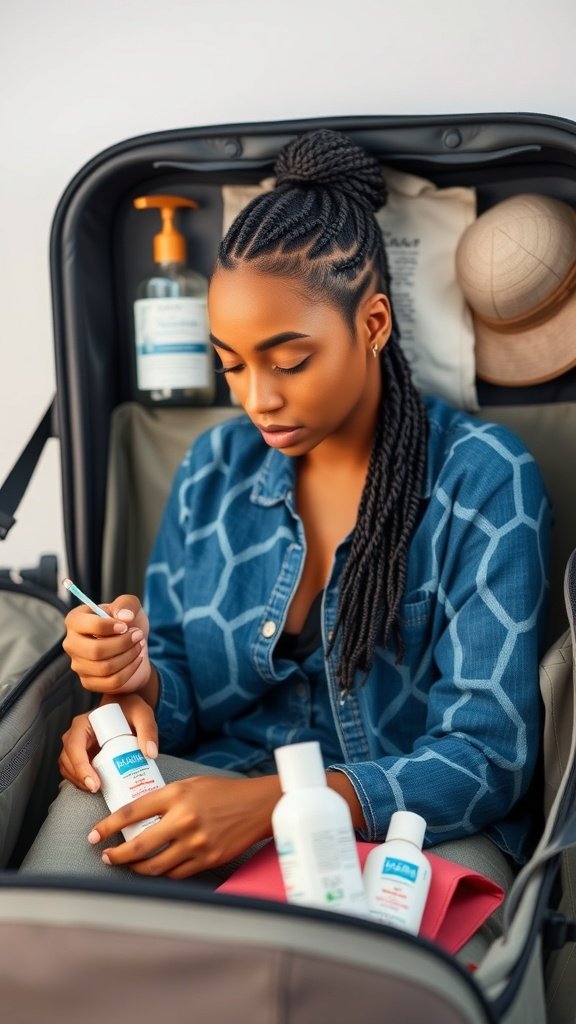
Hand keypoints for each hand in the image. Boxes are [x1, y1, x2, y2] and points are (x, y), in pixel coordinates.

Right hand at [59, 694, 158, 792]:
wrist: (128, 710)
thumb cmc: (132, 709)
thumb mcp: (142, 714)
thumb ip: (148, 730)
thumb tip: (150, 753)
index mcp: (84, 722)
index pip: (74, 746)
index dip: (81, 767)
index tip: (95, 784)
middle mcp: (75, 734)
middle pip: (68, 760)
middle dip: (80, 778)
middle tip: (98, 790)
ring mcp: (76, 747)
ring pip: (68, 768)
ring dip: (80, 782)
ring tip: (100, 790)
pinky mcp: (81, 756)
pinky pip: (74, 773)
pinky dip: (82, 782)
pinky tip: (99, 788)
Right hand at [62, 594, 151, 694]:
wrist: (135, 647)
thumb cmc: (128, 624)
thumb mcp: (131, 607)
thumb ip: (127, 604)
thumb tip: (124, 617)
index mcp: (75, 620)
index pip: (81, 624)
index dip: (106, 626)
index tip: (125, 626)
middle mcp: (71, 643)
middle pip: (95, 651)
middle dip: (122, 643)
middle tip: (138, 635)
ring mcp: (78, 665)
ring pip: (105, 667)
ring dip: (129, 656)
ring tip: (139, 645)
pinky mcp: (89, 682)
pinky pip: (112, 682)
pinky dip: (130, 670)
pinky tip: (137, 659)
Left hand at [87, 774, 282, 878]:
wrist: (257, 806)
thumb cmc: (223, 792)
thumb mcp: (190, 785)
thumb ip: (165, 799)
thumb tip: (137, 816)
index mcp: (176, 795)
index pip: (132, 812)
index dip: (108, 826)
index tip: (94, 835)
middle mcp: (184, 819)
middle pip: (138, 846)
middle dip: (116, 855)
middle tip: (106, 857)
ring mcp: (196, 843)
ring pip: (155, 866)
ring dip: (136, 869)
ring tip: (128, 866)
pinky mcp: (208, 860)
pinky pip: (175, 874)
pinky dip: (161, 873)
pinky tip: (155, 869)